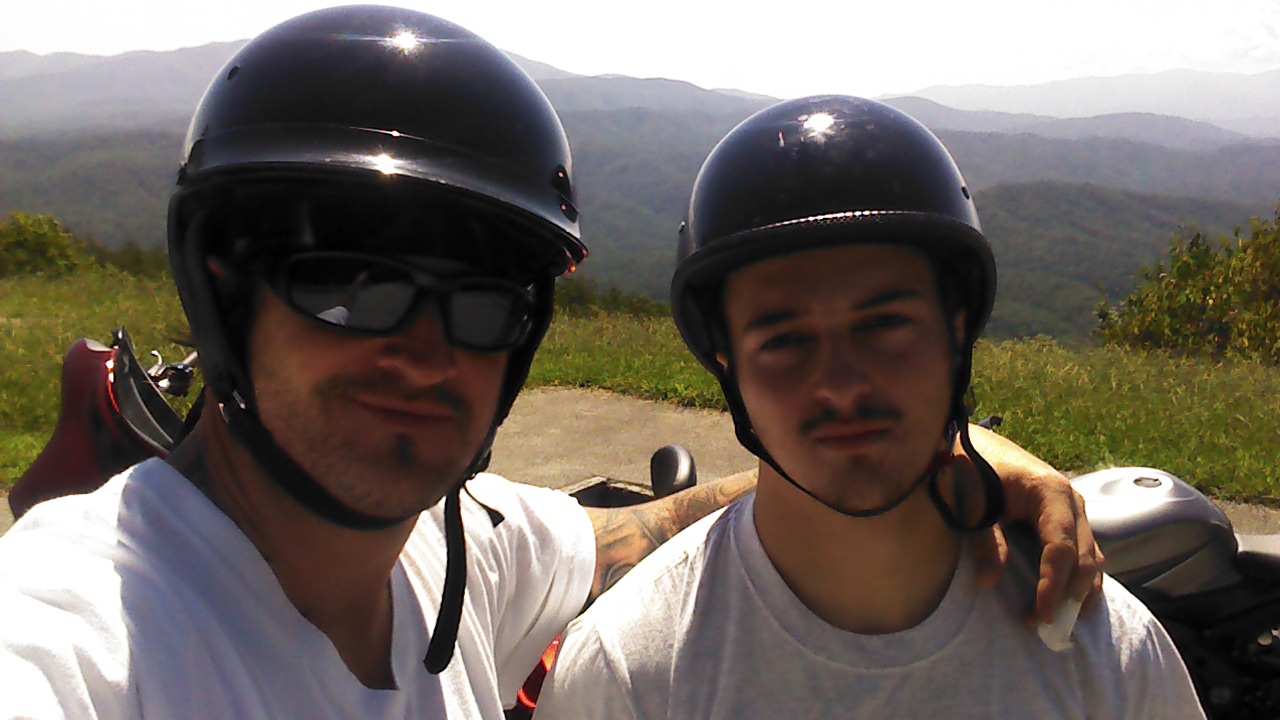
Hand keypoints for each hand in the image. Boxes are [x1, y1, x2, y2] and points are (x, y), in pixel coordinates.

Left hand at [962, 425, 1104, 624]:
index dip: (1053, 585)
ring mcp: (1074, 510)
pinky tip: (1069, 604)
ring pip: (1092, 558)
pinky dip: (1080, 580)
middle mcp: (1072, 501)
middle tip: (1042, 627)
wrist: (976, 443)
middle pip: (1085, 558)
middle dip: (1068, 597)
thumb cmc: (971, 468)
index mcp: (1051, 493)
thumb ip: (986, 540)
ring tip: (1057, 624)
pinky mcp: (1068, 519)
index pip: (1062, 549)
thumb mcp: (972, 502)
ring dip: (1079, 593)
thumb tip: (989, 583)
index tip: (1039, 615)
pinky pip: (1086, 553)